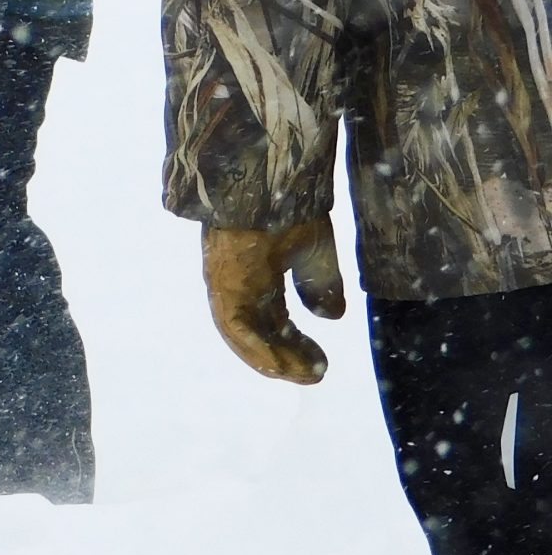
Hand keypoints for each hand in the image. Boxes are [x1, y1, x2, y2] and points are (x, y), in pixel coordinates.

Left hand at [202, 220, 344, 384]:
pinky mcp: (221, 285)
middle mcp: (240, 287)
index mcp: (259, 279)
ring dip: (270, 358)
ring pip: (244, 336)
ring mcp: (227, 287)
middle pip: (260, 334)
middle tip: (314, 376)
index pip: (276, 322)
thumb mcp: (314, 250)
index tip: (320, 364)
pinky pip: (233, 325)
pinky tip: (276, 364)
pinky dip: (253, 346)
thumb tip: (333, 317)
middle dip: (287, 357)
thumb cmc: (288, 206)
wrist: (269, 178)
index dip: (296, 345)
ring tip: (298, 375)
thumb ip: (320, 284)